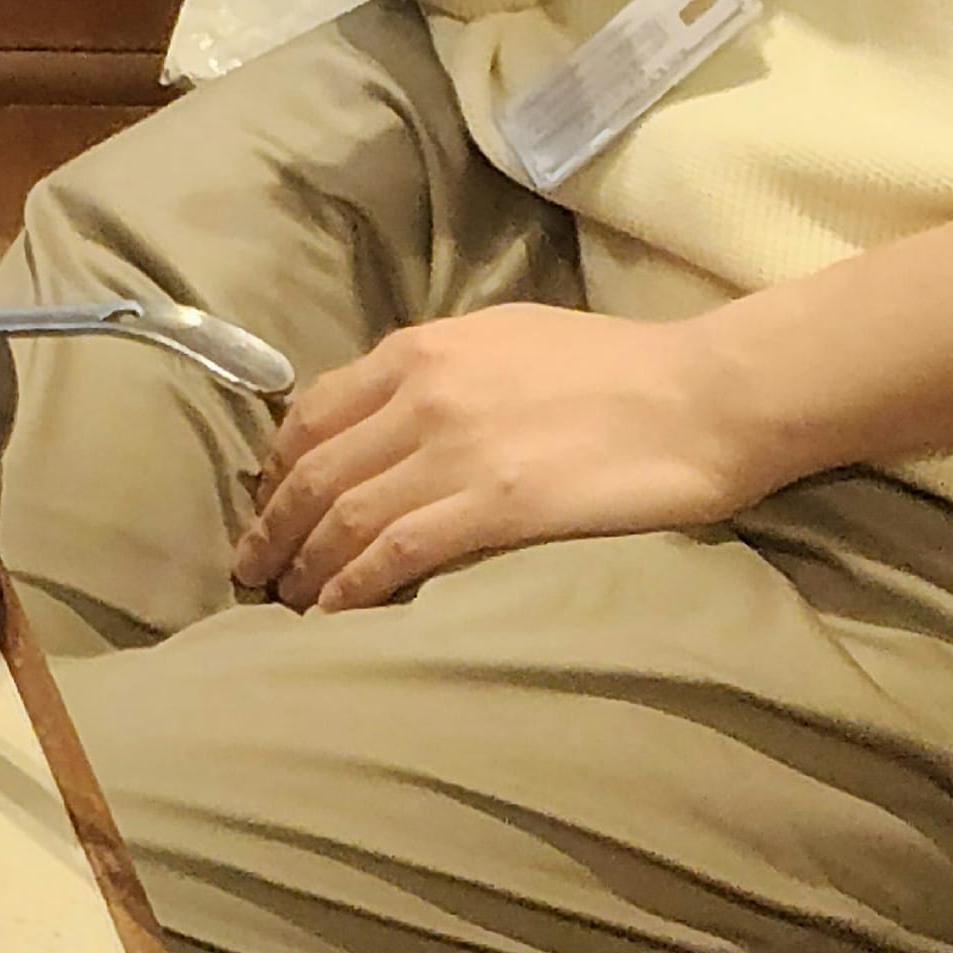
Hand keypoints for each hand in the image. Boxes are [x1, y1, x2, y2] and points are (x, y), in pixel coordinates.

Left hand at [235, 305, 779, 608]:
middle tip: (251, 569)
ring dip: (305, 564)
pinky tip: (335, 614)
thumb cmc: (615, 366)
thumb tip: (387, 408)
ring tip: (285, 601)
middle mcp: (421, 395)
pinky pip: (397, 551)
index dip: (278, 468)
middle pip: (315, 470)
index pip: (313, 413)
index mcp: (419, 351)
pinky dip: (353, 585)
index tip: (268, 504)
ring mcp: (454, 451)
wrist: (701, 394)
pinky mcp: (494, 505)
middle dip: (273, 525)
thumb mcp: (503, 339)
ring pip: (346, 515)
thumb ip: (437, 369)